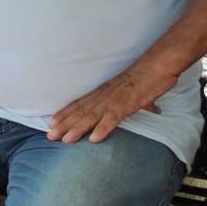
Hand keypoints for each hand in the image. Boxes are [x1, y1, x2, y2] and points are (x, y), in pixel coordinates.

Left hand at [47, 68, 170, 143]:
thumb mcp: (133, 91)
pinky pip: (112, 118)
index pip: (79, 104)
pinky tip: (94, 139)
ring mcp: (113, 100)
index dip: (64, 114)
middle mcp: (103, 96)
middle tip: (49, 136)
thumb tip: (153, 111)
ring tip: (64, 140)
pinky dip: (102, 128)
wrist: (157, 66)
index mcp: (102, 93)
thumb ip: (136, 101)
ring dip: (77, 128)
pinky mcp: (127, 104)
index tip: (51, 124)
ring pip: (91, 116)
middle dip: (63, 124)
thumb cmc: (147, 77)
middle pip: (80, 112)